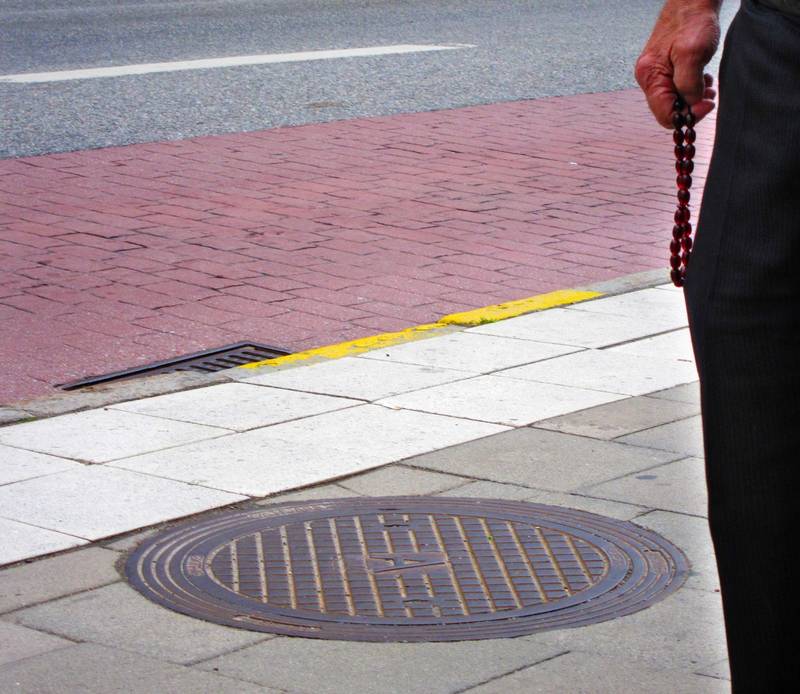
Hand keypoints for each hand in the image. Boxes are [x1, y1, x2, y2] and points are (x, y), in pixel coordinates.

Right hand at [635, 0, 721, 127]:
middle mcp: (649, 79)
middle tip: (710, 96)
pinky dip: (692, 90)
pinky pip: (677, 89)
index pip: (664, 114)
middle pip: (668, 109)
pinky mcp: (666, 69)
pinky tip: (702, 79)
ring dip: (693, 99)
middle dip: (691, 107)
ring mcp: (656, 75)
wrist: (691, 1)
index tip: (707, 104)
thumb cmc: (692, 22)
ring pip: (674, 100)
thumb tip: (690, 104)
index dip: (687, 116)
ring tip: (708, 87)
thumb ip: (689, 84)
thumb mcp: (693, 54)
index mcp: (650, 78)